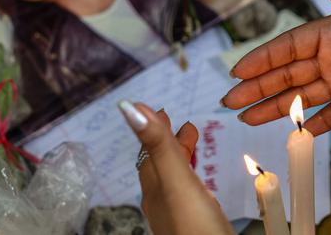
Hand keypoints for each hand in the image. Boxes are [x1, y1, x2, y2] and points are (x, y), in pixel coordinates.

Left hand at [119, 101, 232, 234]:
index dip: (155, 128)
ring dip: (181, 160)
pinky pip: (188, 198)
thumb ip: (158, 145)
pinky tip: (202, 189)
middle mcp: (162, 202)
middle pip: (161, 165)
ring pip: (174, 182)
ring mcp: (178, 218)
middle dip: (170, 142)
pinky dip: (192, 181)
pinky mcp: (194, 229)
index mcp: (155, 188)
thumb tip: (128, 107)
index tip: (164, 109)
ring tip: (194, 146)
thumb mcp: (177, 180)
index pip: (150, 151)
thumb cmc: (195, 230)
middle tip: (183, 124)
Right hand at [222, 0, 330, 134]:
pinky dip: (312, 125)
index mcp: (329, 32)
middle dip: (256, 88)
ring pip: (301, 98)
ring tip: (246, 118)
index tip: (237, 71)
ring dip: (274, 108)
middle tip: (229, 101)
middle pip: (286, 75)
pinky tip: (293, 134)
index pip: (286, 48)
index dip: (261, 59)